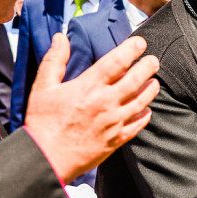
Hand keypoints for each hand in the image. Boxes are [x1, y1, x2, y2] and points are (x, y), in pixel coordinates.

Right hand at [25, 34, 159, 182]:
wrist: (45, 159)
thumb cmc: (42, 123)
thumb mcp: (42, 87)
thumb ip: (54, 60)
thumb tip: (61, 38)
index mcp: (88, 87)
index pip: (117, 62)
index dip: (132, 49)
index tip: (140, 42)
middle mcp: (105, 103)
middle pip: (136, 80)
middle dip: (148, 67)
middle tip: (153, 60)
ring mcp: (113, 123)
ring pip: (141, 102)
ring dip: (150, 89)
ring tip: (154, 81)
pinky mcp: (116, 140)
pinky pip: (137, 125)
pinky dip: (145, 115)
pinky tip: (146, 109)